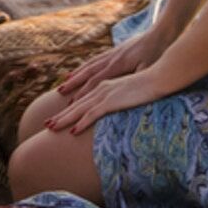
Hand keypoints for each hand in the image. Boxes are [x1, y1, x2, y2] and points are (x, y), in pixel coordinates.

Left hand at [46, 68, 168, 135]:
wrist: (160, 75)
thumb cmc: (151, 83)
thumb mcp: (132, 91)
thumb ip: (123, 98)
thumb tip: (120, 106)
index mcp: (106, 86)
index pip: (83, 100)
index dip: (70, 109)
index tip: (59, 118)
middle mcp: (102, 88)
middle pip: (76, 104)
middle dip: (60, 116)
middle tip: (47, 125)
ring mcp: (106, 94)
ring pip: (79, 109)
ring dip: (64, 120)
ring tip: (51, 128)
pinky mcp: (112, 100)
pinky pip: (93, 114)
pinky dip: (81, 122)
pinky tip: (73, 131)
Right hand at [56, 28, 161, 98]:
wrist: (163, 32)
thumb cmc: (158, 52)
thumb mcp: (150, 67)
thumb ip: (137, 77)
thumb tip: (128, 89)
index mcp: (118, 64)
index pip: (96, 81)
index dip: (83, 93)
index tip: (72, 104)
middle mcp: (111, 58)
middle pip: (87, 73)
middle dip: (73, 84)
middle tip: (59, 94)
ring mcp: (112, 53)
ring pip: (89, 65)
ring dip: (76, 75)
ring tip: (64, 84)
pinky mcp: (116, 51)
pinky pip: (96, 61)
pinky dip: (85, 67)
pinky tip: (82, 71)